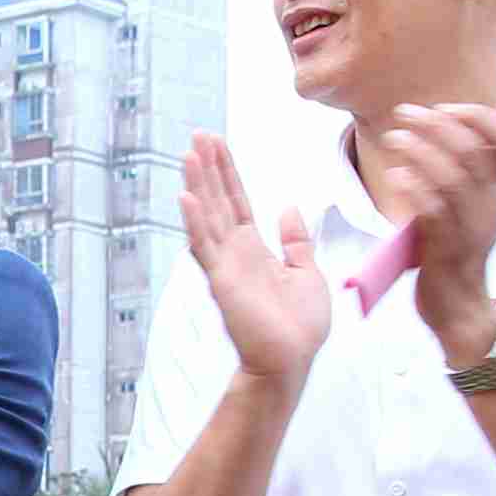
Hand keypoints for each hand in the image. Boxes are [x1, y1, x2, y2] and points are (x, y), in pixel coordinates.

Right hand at [180, 134, 330, 385]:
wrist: (293, 360)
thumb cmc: (301, 326)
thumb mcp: (309, 272)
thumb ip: (296, 241)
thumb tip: (288, 208)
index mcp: (255, 249)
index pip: (237, 201)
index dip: (227, 172)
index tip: (216, 143)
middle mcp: (236, 252)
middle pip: (218, 201)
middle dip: (209, 168)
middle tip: (198, 134)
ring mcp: (226, 265)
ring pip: (208, 217)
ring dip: (197, 185)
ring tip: (188, 155)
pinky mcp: (222, 281)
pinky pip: (205, 246)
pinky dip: (195, 222)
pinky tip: (186, 197)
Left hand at [371, 99, 495, 352]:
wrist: (460, 312)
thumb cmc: (453, 257)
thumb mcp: (462, 212)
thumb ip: (456, 180)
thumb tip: (437, 138)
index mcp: (495, 193)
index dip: (477, 116)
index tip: (444, 107)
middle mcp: (488, 206)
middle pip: (472, 152)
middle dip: (437, 125)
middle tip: (406, 114)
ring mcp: (470, 228)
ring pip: (453, 177)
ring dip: (421, 151)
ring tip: (395, 138)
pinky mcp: (447, 250)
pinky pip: (435, 212)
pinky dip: (414, 189)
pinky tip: (396, 176)